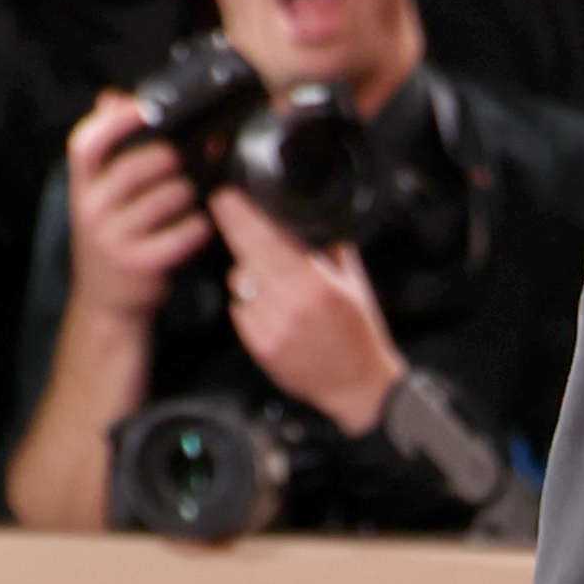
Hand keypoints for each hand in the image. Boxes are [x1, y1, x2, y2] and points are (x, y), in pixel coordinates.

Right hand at [63, 87, 209, 322]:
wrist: (106, 302)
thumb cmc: (112, 237)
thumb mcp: (99, 194)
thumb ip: (108, 149)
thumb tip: (114, 98)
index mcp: (81, 186)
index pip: (86, 144)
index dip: (114, 121)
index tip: (144, 105)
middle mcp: (91, 210)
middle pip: (135, 168)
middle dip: (168, 159)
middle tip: (186, 158)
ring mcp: (113, 239)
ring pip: (164, 199)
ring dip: (188, 192)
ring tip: (194, 193)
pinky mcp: (139, 264)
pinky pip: (180, 236)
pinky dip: (197, 226)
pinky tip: (202, 223)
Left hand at [208, 182, 405, 433]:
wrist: (358, 386)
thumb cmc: (358, 333)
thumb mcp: (352, 283)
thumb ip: (328, 248)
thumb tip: (300, 218)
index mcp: (317, 284)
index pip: (268, 240)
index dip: (241, 215)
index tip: (227, 196)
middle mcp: (291, 304)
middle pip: (246, 254)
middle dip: (233, 227)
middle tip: (225, 206)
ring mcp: (273, 327)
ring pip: (240, 281)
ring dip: (248, 273)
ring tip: (273, 282)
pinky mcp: (260, 346)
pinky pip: (241, 310)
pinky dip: (249, 304)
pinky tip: (271, 310)